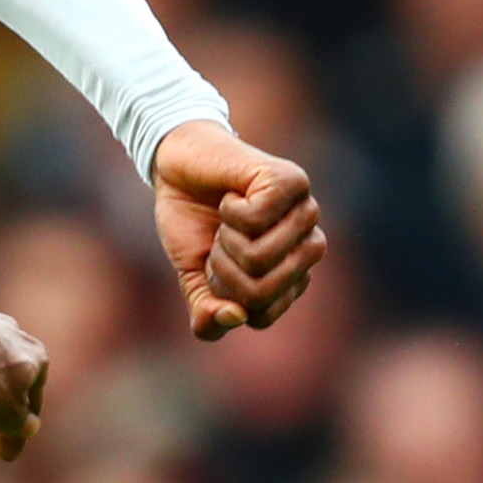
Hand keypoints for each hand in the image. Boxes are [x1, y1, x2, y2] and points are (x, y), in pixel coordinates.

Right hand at [151, 119, 325, 341]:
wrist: (177, 164)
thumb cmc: (191, 220)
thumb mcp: (193, 276)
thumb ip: (207, 312)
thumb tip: (235, 317)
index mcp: (290, 275)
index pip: (262, 315)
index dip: (225, 297)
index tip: (214, 266)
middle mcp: (306, 246)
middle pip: (262, 293)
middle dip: (223, 272)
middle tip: (217, 240)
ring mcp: (304, 213)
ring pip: (260, 259)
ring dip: (226, 240)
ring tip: (226, 217)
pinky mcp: (291, 183)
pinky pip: (257, 221)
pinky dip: (230, 212)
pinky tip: (232, 195)